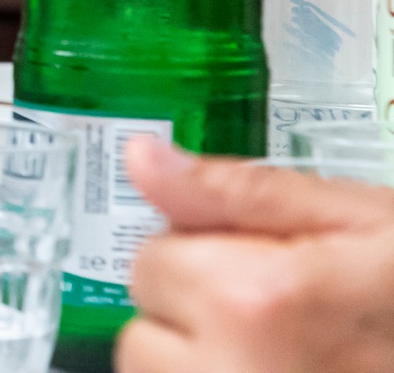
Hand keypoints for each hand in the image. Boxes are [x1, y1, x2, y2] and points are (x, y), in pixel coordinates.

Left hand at [117, 137, 393, 372]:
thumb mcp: (364, 225)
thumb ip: (240, 191)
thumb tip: (146, 159)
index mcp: (258, 301)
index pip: (154, 258)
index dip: (209, 254)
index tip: (268, 268)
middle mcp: (233, 371)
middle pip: (150, 326)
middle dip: (201, 313)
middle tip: (286, 321)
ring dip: (204, 363)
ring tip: (286, 359)